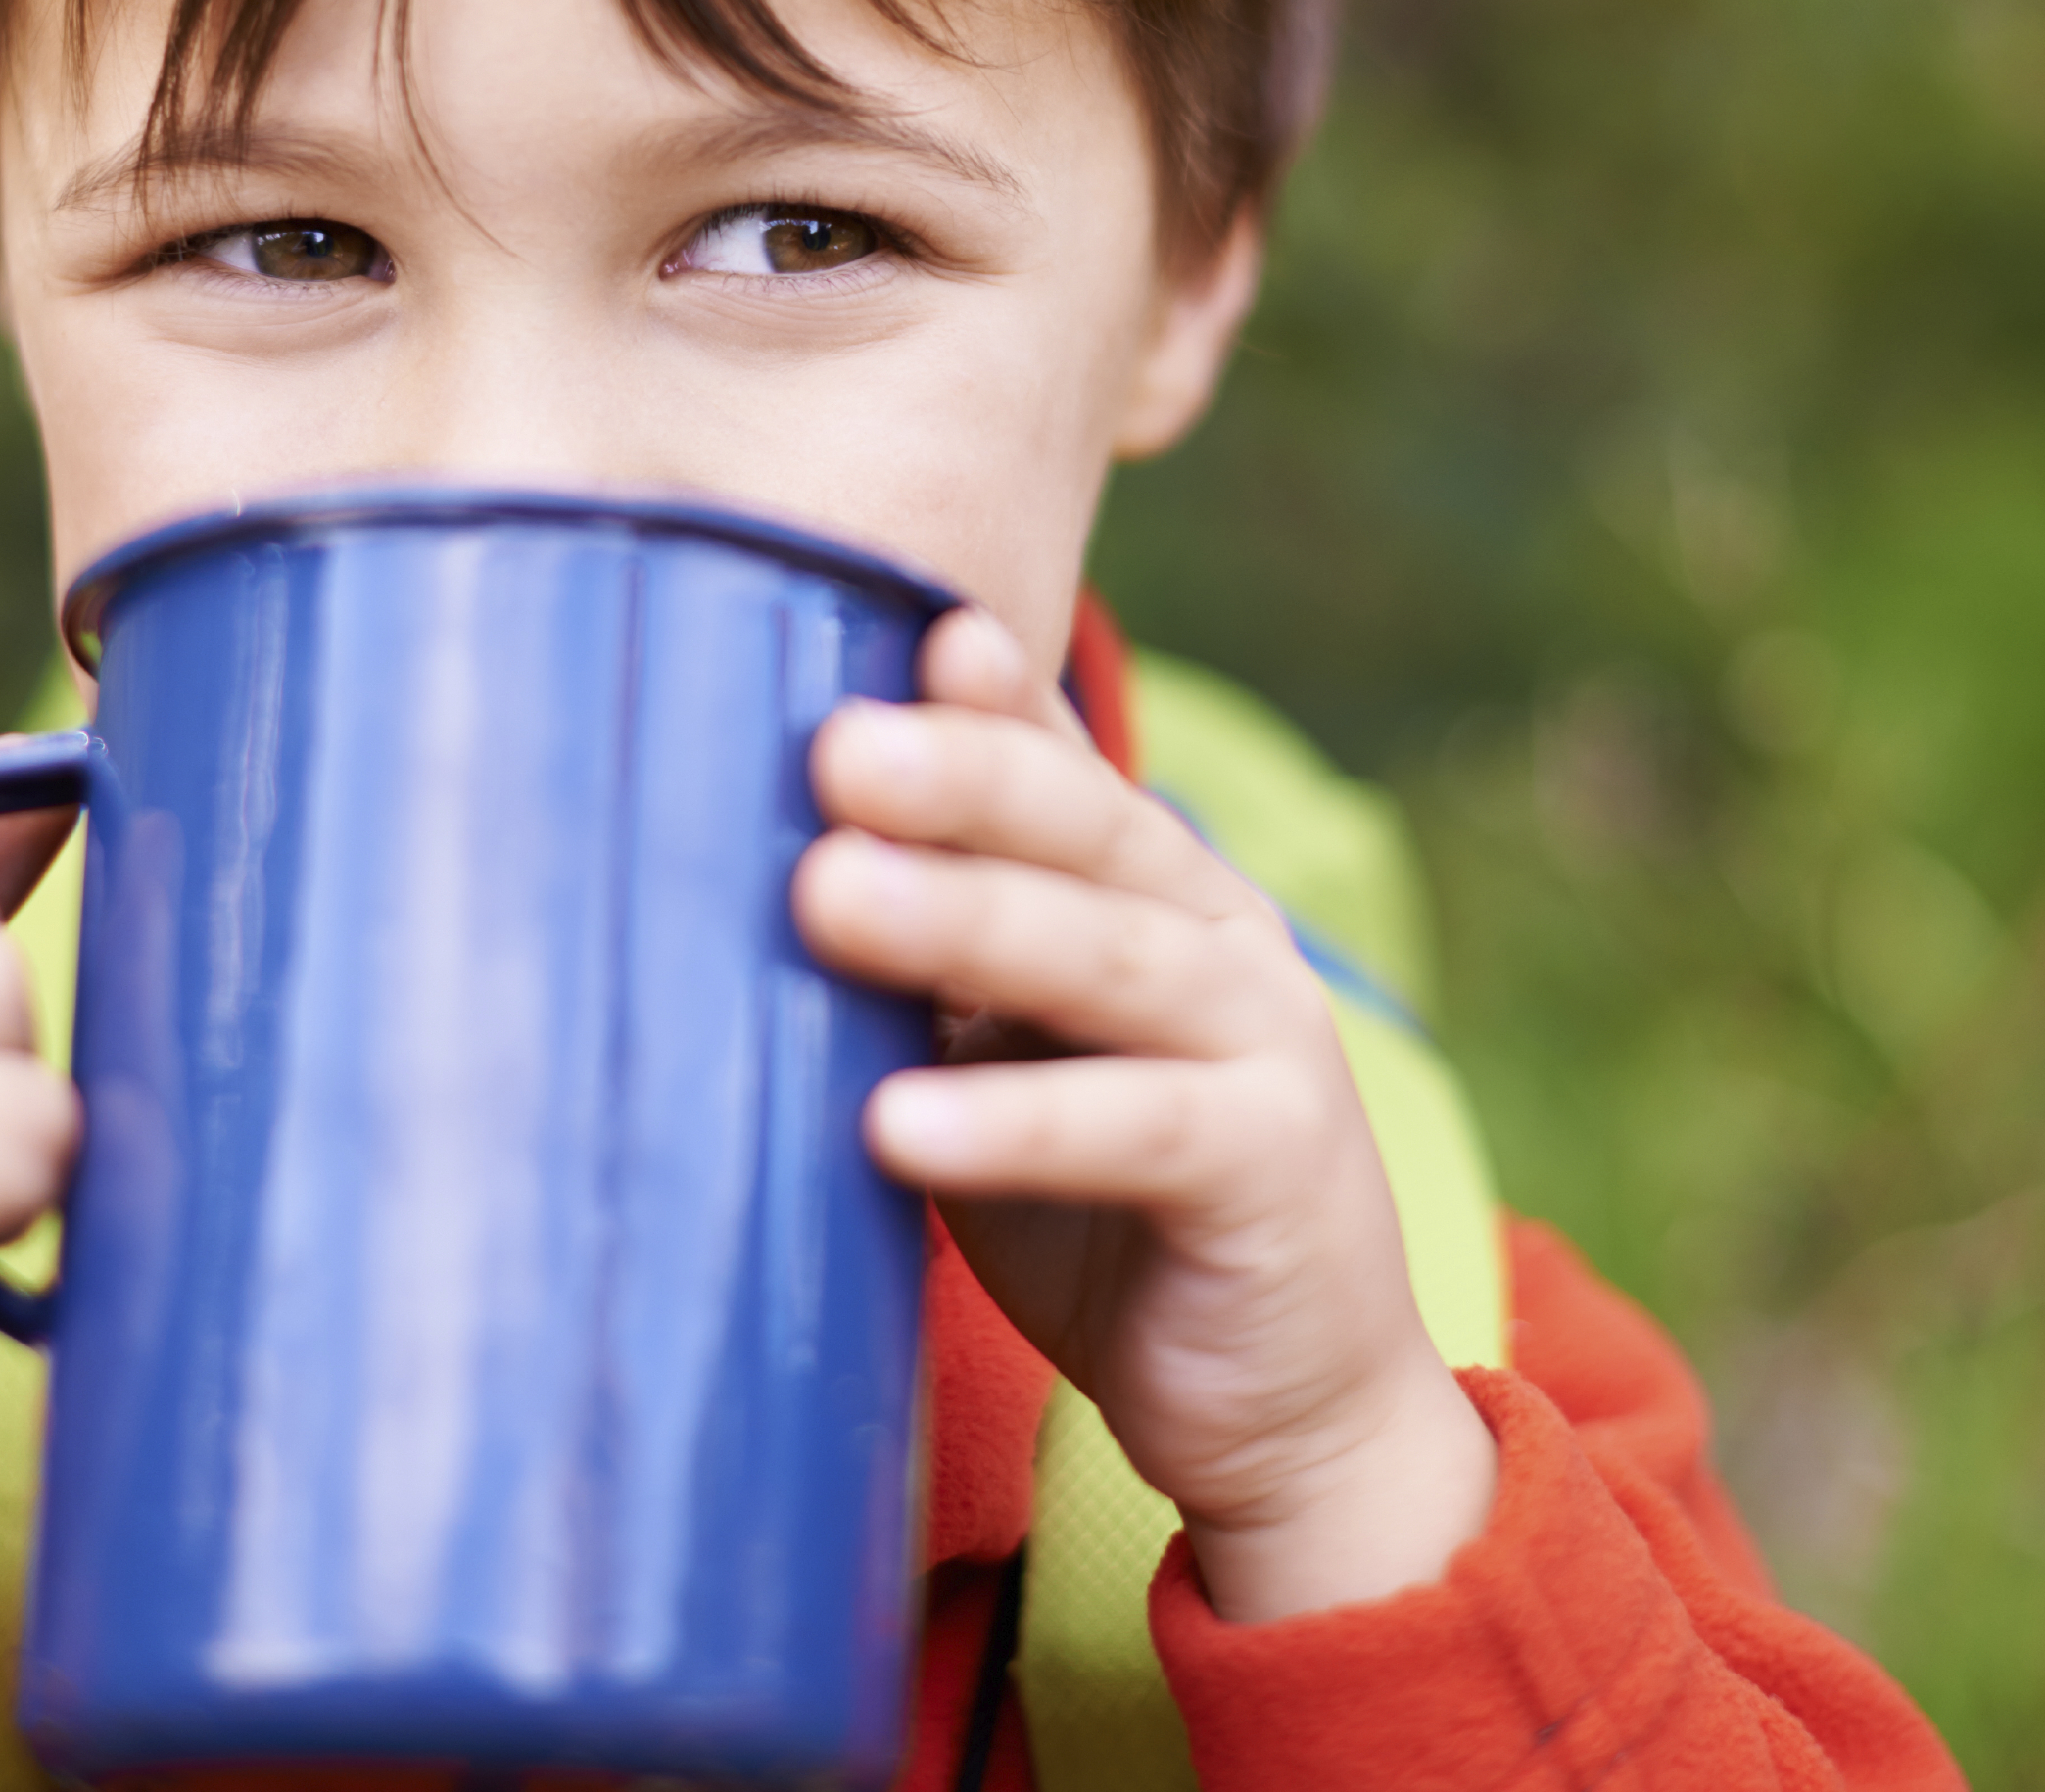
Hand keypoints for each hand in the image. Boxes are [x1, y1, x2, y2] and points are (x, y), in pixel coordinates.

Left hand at [794, 612, 1495, 1621]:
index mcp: (1157, 891)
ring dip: (969, 921)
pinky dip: (1014, 1122)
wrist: (1291, 1409)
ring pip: (1110, 957)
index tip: (888, 635)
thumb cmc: (1109, 1219)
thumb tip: (753, 875)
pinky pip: (1134, 1129)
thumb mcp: (1011, 1065)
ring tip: (829, 897)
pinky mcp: (1274, 1167)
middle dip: (960, 778)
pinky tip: (897, 1124)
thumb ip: (934, 973)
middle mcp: (1222, 936)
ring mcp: (1266, 1043)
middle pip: (1086, 831)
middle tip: (832, 748)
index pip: (1059, 770)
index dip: (985, 700)